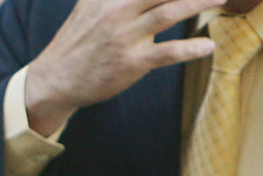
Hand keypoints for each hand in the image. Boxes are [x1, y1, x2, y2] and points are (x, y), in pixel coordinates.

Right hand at [24, 0, 219, 135]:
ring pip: (169, 12)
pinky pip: (166, 53)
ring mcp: (124, 36)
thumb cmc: (78, 41)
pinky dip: (190, 50)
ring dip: (199, 2)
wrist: (54, 79)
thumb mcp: (90, 4)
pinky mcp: (131, 62)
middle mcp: (117, 10)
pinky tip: (208, 46)